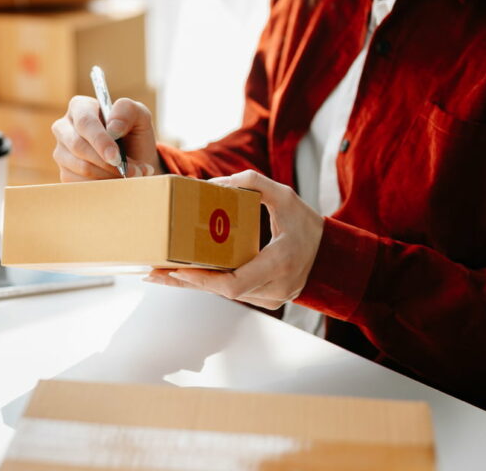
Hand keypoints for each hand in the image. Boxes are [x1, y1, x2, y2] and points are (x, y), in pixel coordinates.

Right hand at [51, 95, 160, 181]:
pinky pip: (82, 183)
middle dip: (108, 162)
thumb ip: (127, 111)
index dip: (100, 140)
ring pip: (82, 167)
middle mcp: (64, 128)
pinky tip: (119, 181)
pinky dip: (105, 185)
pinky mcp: (65, 173)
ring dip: (111, 175)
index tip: (117, 157)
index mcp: (80, 107)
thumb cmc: (133, 134)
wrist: (134, 160)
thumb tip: (113, 128)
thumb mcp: (139, 116)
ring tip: (134, 174)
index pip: (84, 122)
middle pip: (79, 146)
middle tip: (133, 171)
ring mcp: (62, 152)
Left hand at [144, 170, 324, 309]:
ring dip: (191, 284)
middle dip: (184, 282)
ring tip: (158, 273)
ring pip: (222, 294)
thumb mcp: (286, 197)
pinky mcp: (264, 301)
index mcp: (279, 264)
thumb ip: (253, 183)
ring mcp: (269, 299)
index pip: (233, 284)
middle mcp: (273, 288)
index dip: (203, 280)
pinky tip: (182, 275)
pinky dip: (208, 283)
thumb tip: (213, 184)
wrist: (333, 257)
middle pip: (220, 291)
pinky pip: (231, 293)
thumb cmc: (308, 226)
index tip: (178, 269)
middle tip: (152, 271)